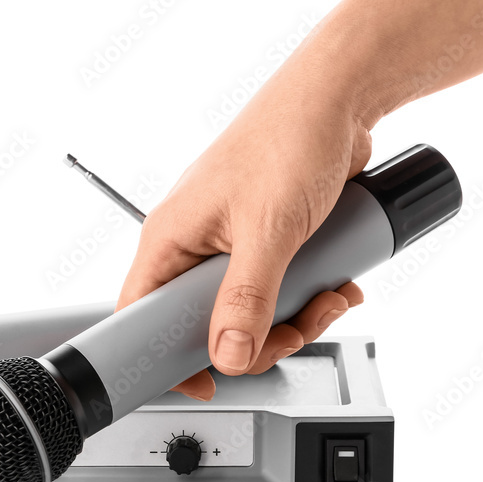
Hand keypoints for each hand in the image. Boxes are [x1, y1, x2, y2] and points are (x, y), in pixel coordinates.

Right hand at [116, 30, 374, 399]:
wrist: (338, 100)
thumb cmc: (288, 139)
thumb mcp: (267, 230)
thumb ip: (246, 299)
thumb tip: (230, 354)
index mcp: (171, 238)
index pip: (144, 314)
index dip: (170, 356)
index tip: (207, 381)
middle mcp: (195, 243)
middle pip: (207, 324)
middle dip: (258, 336)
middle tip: (290, 330)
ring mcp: (231, 243)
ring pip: (248, 310)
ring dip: (293, 316)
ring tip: (325, 298)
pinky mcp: (266, 239)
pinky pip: (277, 288)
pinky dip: (306, 295)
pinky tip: (333, 284)